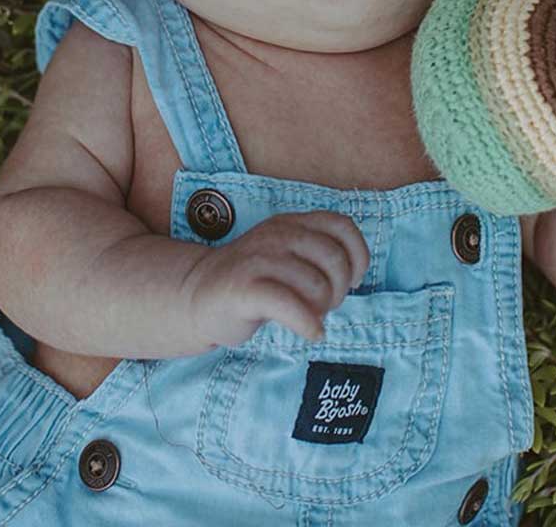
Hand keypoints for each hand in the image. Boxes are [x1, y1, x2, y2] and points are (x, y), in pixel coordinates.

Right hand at [187, 210, 369, 347]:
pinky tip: (312, 333)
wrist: (197, 295)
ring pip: (316, 284)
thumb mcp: (286, 254)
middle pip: (334, 258)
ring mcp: (259, 259)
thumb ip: (317, 253)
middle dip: (340, 288)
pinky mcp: (245, 288)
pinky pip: (291, 305)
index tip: (354, 280)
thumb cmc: (253, 280)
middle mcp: (277, 234)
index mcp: (292, 223)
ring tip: (311, 316)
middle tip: (327, 305)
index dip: (358, 255)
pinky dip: (309, 324)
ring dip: (323, 309)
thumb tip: (354, 276)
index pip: (342, 226)